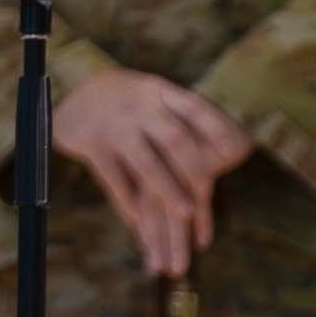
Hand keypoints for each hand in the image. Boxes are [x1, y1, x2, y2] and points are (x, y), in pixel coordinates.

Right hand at [53, 69, 254, 275]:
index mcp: (163, 92)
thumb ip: (186, 114)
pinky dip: (128, 202)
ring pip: (146, 163)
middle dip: (195, 169)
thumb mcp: (158, 95)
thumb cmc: (133, 100)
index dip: (216, 127)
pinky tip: (141, 224)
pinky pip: (113, 178)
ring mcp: (117, 126)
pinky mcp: (92, 145)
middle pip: (174, 139)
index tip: (237, 149)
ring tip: (186, 215)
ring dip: (168, 191)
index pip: (195, 107)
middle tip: (214, 192)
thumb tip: (236, 140)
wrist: (78, 92)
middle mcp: (142, 107)